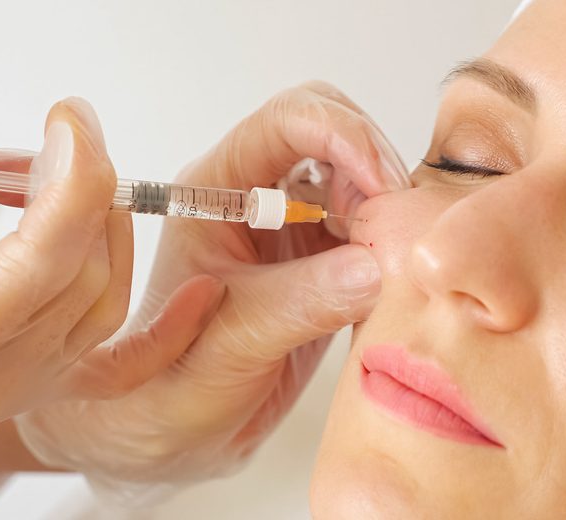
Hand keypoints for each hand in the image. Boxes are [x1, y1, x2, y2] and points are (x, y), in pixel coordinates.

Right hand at [0, 84, 218, 451]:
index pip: (38, 264)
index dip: (71, 187)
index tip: (72, 125)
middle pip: (80, 277)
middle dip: (88, 191)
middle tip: (70, 133)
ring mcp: (20, 391)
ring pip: (103, 306)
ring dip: (107, 230)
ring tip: (78, 176)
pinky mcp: (35, 388)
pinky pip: (121, 366)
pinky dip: (168, 331)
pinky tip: (199, 294)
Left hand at [15, 82, 408, 502]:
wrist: (173, 430)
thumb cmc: (172, 386)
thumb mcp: (230, 345)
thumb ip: (298, 304)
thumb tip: (374, 269)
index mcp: (215, 191)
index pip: (287, 122)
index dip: (343, 137)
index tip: (381, 186)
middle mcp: (258, 197)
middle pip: (334, 133)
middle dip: (374, 169)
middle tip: (393, 229)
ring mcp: (293, 227)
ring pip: (361, 179)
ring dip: (388, 210)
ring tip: (393, 266)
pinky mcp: (325, 261)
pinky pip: (374, 229)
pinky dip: (393, 245)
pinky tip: (392, 285)